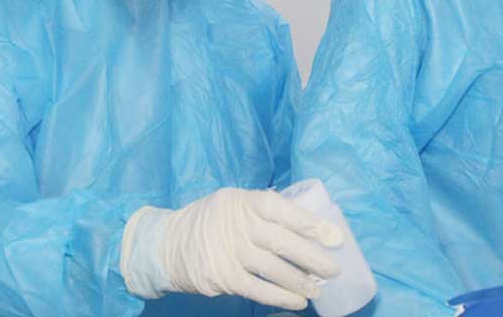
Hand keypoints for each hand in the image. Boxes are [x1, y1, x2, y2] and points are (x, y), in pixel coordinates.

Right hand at [121, 187, 343, 309]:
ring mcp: (228, 252)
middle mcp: (237, 225)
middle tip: (334, 269)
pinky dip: (281, 297)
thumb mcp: (234, 202)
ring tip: (319, 289)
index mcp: (244, 201)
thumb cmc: (211, 220)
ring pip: (273, 269)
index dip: (312, 224)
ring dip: (300, 282)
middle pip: (282, 242)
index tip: (336, 238)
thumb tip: (306, 222)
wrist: (166, 244)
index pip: (284, 210)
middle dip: (312, 257)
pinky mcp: (221, 277)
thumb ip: (263, 210)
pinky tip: (298, 301)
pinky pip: (257, 289)